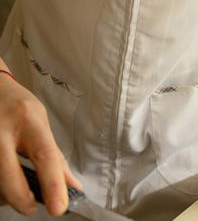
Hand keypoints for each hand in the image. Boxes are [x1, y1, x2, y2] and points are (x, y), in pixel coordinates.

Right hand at [0, 73, 80, 215]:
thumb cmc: (18, 107)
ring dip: (7, 194)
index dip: (53, 184)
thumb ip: (54, 154)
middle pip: (9, 177)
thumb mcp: (40, 122)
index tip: (60, 208)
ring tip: (16, 189)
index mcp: (28, 122)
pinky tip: (4, 183)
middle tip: (32, 206)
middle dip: (22, 199)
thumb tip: (73, 186)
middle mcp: (1, 133)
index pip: (45, 155)